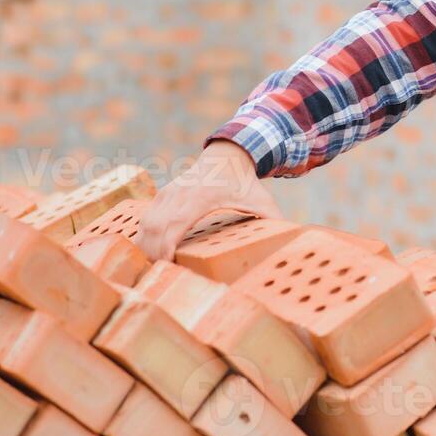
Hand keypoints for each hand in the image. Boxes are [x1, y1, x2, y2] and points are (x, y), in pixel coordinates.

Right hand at [139, 140, 282, 260]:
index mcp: (199, 198)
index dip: (165, 248)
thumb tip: (291, 239)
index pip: (174, 225)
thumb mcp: (262, 199)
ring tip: (152, 273)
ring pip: (146, 225)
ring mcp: (167, 194)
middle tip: (158, 280)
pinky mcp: (162, 196)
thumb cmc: (245, 182)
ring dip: (145, 249)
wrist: (227, 154)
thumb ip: (273, 219)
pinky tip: (149, 257)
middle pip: (154, 229)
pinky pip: (146, 220)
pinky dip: (144, 239)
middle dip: (151, 255)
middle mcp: (178, 195)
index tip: (167, 269)